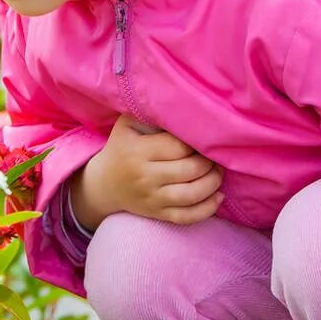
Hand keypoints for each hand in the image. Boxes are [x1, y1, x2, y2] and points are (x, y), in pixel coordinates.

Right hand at [69, 114, 223, 229]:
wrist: (103, 184)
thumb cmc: (121, 148)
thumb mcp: (127, 124)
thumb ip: (151, 112)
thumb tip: (183, 103)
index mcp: (138, 151)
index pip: (179, 147)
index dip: (197, 143)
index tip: (203, 138)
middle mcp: (145, 176)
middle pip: (190, 169)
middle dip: (210, 162)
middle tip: (215, 155)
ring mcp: (151, 198)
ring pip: (192, 194)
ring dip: (213, 183)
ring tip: (217, 172)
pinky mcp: (157, 214)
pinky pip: (187, 217)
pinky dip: (207, 209)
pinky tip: (217, 196)